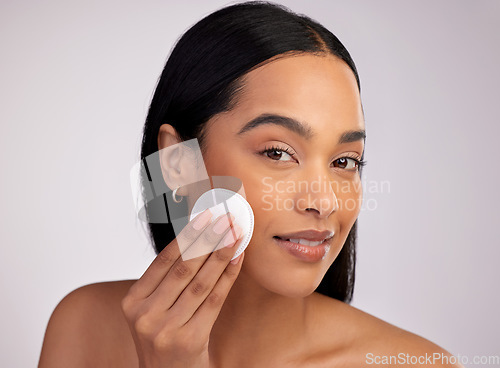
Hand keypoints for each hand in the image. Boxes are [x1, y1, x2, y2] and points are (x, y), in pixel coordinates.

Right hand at [121, 209, 243, 367]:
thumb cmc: (162, 338)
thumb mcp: (151, 309)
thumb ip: (166, 280)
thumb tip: (196, 239)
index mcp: (133, 301)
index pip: (163, 260)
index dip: (187, 235)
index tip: (205, 217)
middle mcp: (146, 314)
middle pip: (184, 268)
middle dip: (208, 239)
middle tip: (225, 220)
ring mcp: (167, 329)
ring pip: (201, 282)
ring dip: (221, 254)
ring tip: (235, 235)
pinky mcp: (190, 340)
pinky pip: (214, 300)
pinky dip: (228, 277)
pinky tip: (237, 259)